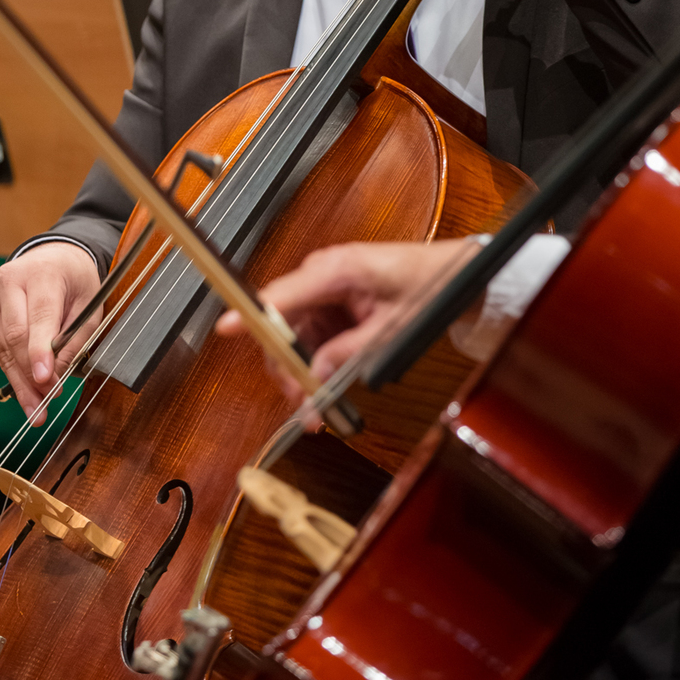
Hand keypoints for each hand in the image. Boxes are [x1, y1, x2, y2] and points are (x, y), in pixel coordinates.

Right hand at [0, 243, 101, 421]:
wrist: (52, 258)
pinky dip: (11, 371)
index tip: (45, 379)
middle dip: (30, 374)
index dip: (40, 352)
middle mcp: (10, 281)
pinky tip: (25, 389)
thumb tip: (55, 375)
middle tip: (45, 402)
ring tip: (36, 406)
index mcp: (42, 273)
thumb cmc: (73, 280)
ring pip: (2, 347)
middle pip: (15, 335)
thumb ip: (74, 340)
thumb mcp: (89, 305)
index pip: (39, 316)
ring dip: (20, 380)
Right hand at [215, 240, 480, 422]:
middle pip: (281, 323)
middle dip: (285, 367)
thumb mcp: (393, 327)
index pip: (282, 294)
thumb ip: (350, 351)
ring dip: (299, 372)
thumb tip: (316, 376)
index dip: (252, 315)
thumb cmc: (428, 288)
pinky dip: (313, 363)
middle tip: (301, 406)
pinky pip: (309, 336)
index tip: (225, 328)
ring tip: (316, 409)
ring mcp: (324, 289)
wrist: (453, 273)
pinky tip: (324, 389)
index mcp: (337, 270)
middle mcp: (321, 275)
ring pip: (292, 335)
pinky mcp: (330, 303)